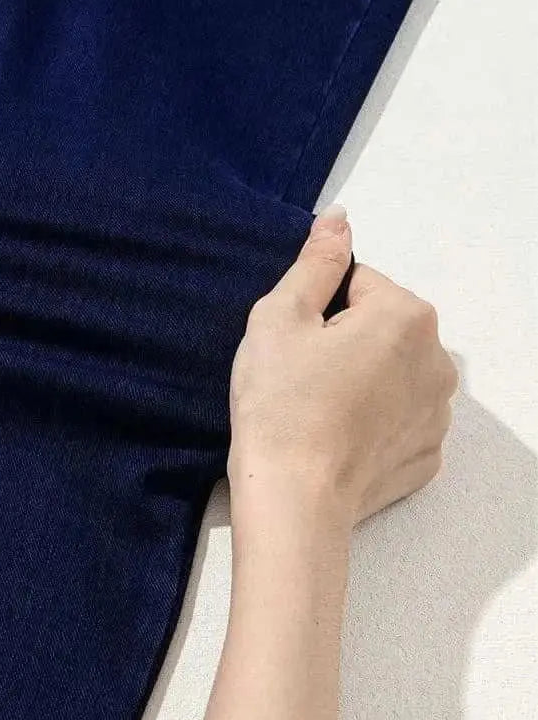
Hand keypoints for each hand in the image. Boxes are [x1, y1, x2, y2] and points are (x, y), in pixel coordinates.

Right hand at [229, 207, 457, 525]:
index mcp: (407, 315)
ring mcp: (438, 413)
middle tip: (300, 376)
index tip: (293, 342)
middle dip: (345, 342)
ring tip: (317, 410)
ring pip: (393, 375)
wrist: (294, 500)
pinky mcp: (427, 456)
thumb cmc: (281, 403)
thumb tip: (338, 219)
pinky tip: (336, 439)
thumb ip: (316, 262)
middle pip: (381, 329)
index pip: (357, 283)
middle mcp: (439, 359)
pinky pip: (398, 422)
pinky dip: (373, 425)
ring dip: (363, 381)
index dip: (316, 308)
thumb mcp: (280, 317)